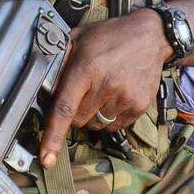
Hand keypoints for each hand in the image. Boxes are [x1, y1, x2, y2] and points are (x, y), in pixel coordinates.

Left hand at [37, 9, 167, 168]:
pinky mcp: (139, 106)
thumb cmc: (111, 36)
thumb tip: (42, 83)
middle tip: (83, 91)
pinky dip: (110, 116)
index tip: (46, 158)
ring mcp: (125, 98)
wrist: (151, 36)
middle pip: (78, 121)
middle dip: (75, 112)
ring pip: (97, 125)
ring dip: (94, 114)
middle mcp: (106, 86)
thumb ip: (59, 61)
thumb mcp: (79, 39)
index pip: (64, 109)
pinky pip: (115, 125)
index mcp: (86, 68)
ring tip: (102, 89)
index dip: (52, 136)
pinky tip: (115, 95)